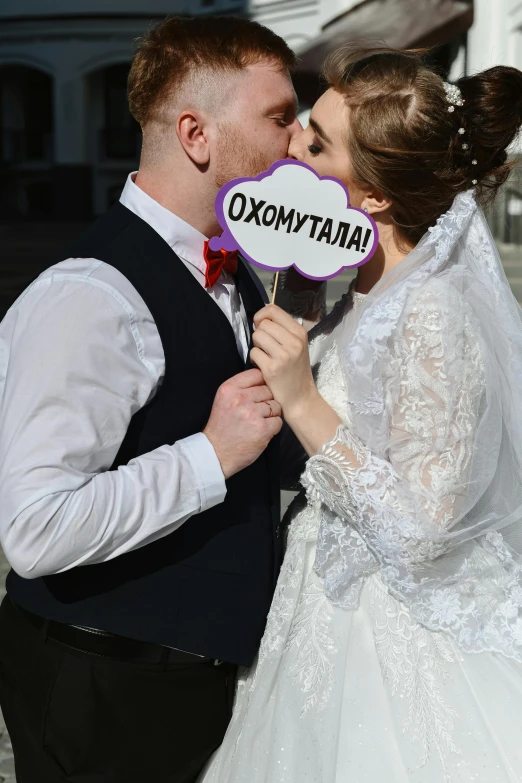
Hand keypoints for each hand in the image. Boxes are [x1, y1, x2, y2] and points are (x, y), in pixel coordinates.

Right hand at [203, 369, 281, 478]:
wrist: (216, 453)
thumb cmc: (221, 427)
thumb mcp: (223, 400)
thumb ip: (240, 388)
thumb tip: (264, 378)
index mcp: (229, 389)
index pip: (257, 374)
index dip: (262, 382)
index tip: (259, 392)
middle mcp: (240, 398)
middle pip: (268, 390)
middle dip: (266, 400)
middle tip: (257, 412)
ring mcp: (252, 414)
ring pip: (276, 405)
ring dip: (271, 415)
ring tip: (258, 422)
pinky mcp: (263, 429)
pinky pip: (278, 421)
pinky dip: (273, 427)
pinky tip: (261, 431)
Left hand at [251, 305, 318, 419]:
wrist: (301, 397)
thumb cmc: (296, 370)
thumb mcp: (296, 345)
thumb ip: (282, 330)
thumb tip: (260, 319)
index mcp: (300, 332)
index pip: (273, 310)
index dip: (261, 315)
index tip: (261, 326)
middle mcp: (294, 342)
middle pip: (263, 324)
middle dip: (259, 334)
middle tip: (265, 347)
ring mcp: (283, 355)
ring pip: (257, 336)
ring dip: (257, 346)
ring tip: (265, 356)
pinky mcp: (272, 368)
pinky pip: (253, 353)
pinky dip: (254, 359)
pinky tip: (263, 366)